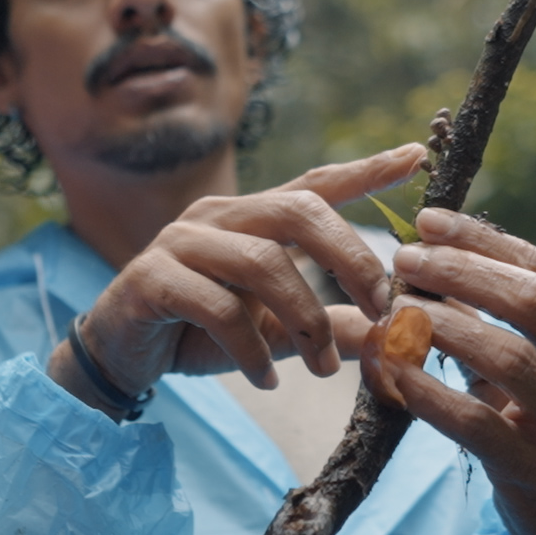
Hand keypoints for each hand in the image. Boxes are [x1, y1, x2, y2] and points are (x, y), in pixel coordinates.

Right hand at [52, 144, 425, 415]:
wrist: (120, 357)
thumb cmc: (200, 333)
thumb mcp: (278, 332)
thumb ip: (332, 325)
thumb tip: (393, 334)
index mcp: (250, 217)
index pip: (314, 185)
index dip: (365, 171)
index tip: (415, 156)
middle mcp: (218, 216)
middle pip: (299, 212)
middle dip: (351, 260)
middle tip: (382, 310)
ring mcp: (181, 241)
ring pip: (264, 262)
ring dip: (306, 320)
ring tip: (322, 369)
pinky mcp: (152, 278)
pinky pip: (218, 308)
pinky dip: (252, 349)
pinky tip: (267, 378)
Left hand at [377, 207, 535, 534]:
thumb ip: (505, 309)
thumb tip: (432, 247)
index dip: (482, 240)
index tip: (428, 221)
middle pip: (531, 303)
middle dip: (461, 272)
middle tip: (404, 259)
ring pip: (508, 357)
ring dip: (442, 326)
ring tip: (395, 311)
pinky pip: (476, 423)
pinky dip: (430, 392)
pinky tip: (394, 370)